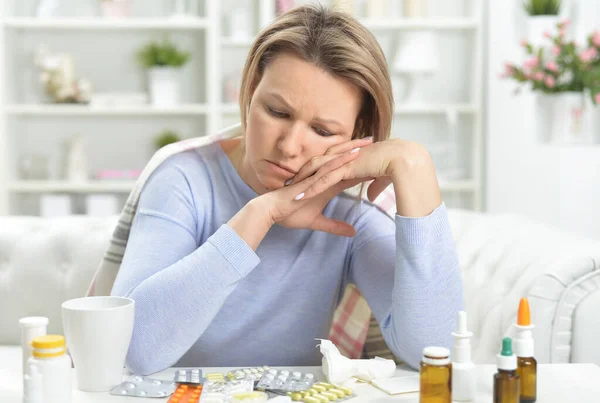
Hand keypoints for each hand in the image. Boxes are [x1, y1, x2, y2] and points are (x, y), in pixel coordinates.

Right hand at [256, 143, 370, 236]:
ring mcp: (316, 176)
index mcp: (326, 184)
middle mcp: (322, 176)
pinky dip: (340, 161)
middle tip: (376, 141)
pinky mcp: (310, 179)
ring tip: (367, 142)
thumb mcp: (317, 222)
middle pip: (342, 159)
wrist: (272, 212)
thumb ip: (335, 226)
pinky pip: (327, 168)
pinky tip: (351, 155)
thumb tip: (352, 232)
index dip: (361, 164)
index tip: (376, 158)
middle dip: (358, 149)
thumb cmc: (290, 213)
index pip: (347, 172)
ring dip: (351, 150)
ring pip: (336, 159)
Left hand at [294, 138, 441, 216]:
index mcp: (350, 161)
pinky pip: (325, 179)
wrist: (403, 160)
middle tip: (288, 187)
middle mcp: (343, 159)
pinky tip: (301, 196)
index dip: (314, 176)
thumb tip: (370, 197)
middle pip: (317, 167)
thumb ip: (374, 188)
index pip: (328, 168)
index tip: (303, 185)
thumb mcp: (381, 181)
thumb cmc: (396, 168)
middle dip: (302, 177)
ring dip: (303, 183)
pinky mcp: (346, 168)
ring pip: (317, 173)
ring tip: (289, 194)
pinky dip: (312, 188)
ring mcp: (343, 163)